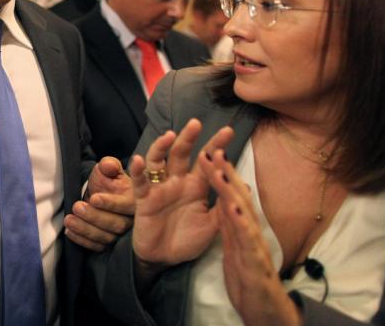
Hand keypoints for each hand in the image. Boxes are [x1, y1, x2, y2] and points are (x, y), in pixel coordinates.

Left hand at [64, 156, 133, 250]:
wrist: (99, 195)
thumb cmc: (106, 182)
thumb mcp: (107, 170)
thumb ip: (109, 165)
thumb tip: (109, 165)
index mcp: (137, 201)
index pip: (128, 206)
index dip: (111, 204)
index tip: (94, 198)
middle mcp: (132, 221)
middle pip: (117, 225)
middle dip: (95, 217)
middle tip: (77, 206)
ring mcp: (121, 235)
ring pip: (106, 237)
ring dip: (85, 229)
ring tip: (68, 219)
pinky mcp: (109, 245)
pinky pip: (97, 246)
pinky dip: (82, 240)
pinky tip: (69, 231)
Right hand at [130, 120, 233, 267]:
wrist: (164, 260)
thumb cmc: (187, 240)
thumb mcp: (213, 226)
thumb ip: (226, 207)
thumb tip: (246, 187)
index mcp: (195, 186)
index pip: (206, 161)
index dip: (215, 145)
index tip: (228, 130)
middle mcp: (176, 182)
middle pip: (180, 154)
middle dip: (188, 138)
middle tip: (196, 123)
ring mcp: (159, 189)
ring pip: (158, 162)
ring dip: (161, 147)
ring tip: (169, 136)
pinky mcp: (144, 199)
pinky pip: (139, 182)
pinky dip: (137, 171)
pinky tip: (139, 160)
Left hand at [209, 152, 301, 325]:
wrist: (263, 307)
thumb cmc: (248, 274)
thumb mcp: (234, 244)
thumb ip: (230, 221)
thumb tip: (225, 196)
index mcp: (243, 226)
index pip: (231, 194)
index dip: (221, 173)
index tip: (209, 150)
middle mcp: (251, 230)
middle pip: (238, 196)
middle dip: (225, 172)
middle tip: (213, 148)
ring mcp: (255, 244)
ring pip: (244, 212)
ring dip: (231, 189)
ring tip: (219, 168)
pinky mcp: (255, 262)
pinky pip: (247, 240)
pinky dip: (241, 223)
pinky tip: (233, 208)